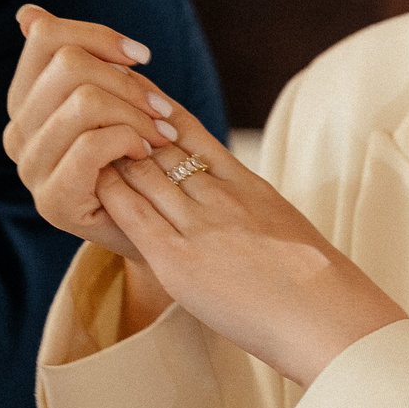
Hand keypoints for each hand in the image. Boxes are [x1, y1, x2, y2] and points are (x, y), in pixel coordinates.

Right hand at [5, 6, 181, 269]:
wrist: (159, 226)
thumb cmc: (138, 155)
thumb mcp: (113, 98)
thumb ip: (77, 57)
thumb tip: (27, 14)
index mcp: (25, 101)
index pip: (45, 38)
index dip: (99, 37)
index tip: (142, 56)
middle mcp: (17, 133)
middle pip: (67, 64)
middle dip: (126, 81)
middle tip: (162, 108)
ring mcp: (31, 169)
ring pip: (82, 102)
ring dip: (135, 112)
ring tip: (162, 131)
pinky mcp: (52, 202)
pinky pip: (91, 145)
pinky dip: (130, 139)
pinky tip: (148, 150)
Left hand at [91, 115, 407, 388]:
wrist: (328, 316)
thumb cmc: (317, 286)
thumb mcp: (287, 228)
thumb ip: (257, 211)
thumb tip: (252, 213)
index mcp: (248, 185)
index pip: (192, 134)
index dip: (159, 110)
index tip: (134, 91)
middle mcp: (222, 197)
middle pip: (163, 146)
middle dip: (126, 122)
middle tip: (91, 95)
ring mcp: (201, 226)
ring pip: (147, 173)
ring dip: (112, 151)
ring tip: (81, 131)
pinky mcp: (182, 261)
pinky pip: (137, 216)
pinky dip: (112, 192)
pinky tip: (92, 178)